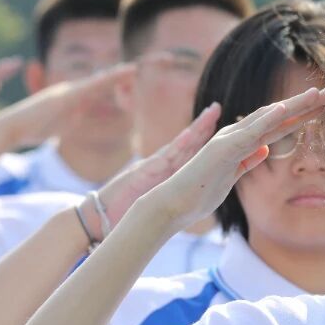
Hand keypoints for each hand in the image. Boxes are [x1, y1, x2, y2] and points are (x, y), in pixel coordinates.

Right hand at [0, 64, 134, 149]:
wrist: (9, 128)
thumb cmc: (32, 129)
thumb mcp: (60, 125)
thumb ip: (73, 117)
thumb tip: (82, 115)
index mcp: (71, 97)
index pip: (97, 89)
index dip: (114, 84)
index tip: (130, 80)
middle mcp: (69, 90)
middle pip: (100, 82)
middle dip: (119, 77)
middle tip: (138, 69)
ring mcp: (65, 92)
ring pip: (96, 81)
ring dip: (115, 76)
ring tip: (133, 69)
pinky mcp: (62, 98)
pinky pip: (87, 88)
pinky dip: (102, 82)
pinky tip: (111, 80)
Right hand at [92, 104, 222, 230]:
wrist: (103, 217)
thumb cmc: (129, 209)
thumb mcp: (157, 196)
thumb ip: (170, 187)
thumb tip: (191, 188)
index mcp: (167, 171)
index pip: (189, 150)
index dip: (204, 136)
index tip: (221, 125)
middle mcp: (161, 164)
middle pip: (186, 141)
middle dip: (202, 125)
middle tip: (216, 107)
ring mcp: (152, 166)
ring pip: (177, 144)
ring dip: (194, 130)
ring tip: (208, 115)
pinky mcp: (142, 172)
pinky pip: (162, 158)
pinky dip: (175, 147)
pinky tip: (188, 136)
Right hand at [128, 87, 324, 232]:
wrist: (174, 204)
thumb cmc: (199, 193)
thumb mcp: (233, 177)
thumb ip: (248, 161)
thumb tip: (266, 149)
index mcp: (240, 143)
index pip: (276, 127)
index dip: (300, 116)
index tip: (322, 108)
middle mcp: (235, 136)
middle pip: (276, 117)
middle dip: (304, 105)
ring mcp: (229, 140)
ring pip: (267, 118)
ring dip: (294, 106)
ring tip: (317, 95)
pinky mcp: (223, 149)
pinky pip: (249, 132)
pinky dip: (267, 119)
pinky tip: (285, 110)